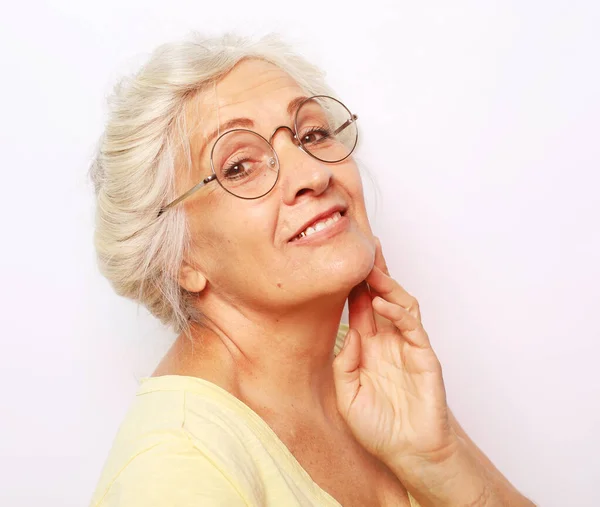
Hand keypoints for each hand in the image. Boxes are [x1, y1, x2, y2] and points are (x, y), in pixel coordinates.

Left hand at [333, 237, 457, 470]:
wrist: (408, 453)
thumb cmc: (379, 428)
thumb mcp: (347, 395)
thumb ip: (345, 363)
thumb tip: (348, 332)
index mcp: (369, 349)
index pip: (360, 309)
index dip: (352, 288)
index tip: (339, 266)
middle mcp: (388, 343)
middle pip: (382, 299)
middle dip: (372, 275)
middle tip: (362, 250)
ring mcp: (408, 347)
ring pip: (401, 305)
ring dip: (387, 286)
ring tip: (371, 268)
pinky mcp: (425, 356)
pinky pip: (413, 327)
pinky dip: (399, 312)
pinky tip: (383, 303)